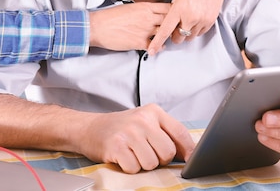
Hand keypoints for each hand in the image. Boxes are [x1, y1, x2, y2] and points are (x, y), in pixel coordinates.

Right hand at [77, 104, 194, 173]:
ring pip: (151, 163)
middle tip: (146, 152)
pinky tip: (123, 157)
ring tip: (133, 153)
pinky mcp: (117, 146)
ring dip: (143, 164)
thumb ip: (167, 134)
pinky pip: (134, 168)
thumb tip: (190, 154)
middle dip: (159, 159)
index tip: (190, 160)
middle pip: (167, 152)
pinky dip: (129, 168)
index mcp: (153, 111)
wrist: (89, 128)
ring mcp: (129, 132)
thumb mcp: (145, 122)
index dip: (188, 150)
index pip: (180, 132)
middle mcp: (142, 119)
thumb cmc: (122, 128)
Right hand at [89, 3, 169, 50]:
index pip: (169, 7)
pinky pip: (157, 46)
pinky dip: (159, 47)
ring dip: (166, 36)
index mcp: (145, 7)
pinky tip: (158, 47)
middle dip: (174, 25)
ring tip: (165, 38)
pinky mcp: (140, 42)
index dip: (174, 12)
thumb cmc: (110, 17)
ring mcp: (145, 30)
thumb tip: (152, 13)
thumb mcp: (130, 7)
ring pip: (165, 33)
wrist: (98, 27)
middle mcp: (148, 17)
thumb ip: (144, 10)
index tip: (176, 16)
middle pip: (170, 20)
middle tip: (175, 28)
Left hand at [148, 0, 229, 54]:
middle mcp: (190, 17)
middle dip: (175, 36)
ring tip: (187, 20)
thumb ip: (172, 9)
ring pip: (190, 37)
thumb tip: (168, 21)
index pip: (165, 30)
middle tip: (175, 27)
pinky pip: (200, 33)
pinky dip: (196, 29)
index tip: (151, 51)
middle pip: (178, 38)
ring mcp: (201, 20)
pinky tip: (196, 18)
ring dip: (186, 33)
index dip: (157, 42)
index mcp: (178, 9)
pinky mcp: (210, 21)